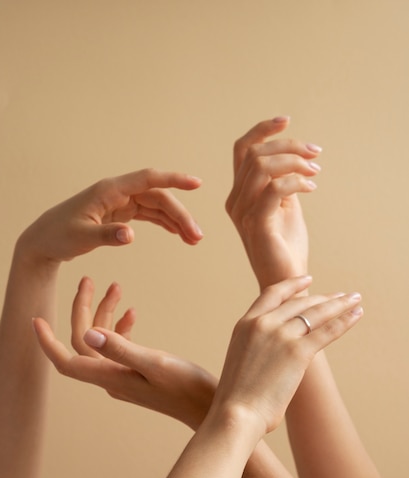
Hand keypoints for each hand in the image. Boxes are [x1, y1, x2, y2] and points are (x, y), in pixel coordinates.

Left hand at [17, 169, 202, 264]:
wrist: (44, 241)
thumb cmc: (58, 235)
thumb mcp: (81, 237)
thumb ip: (107, 235)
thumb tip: (131, 235)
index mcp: (110, 190)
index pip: (148, 179)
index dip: (174, 179)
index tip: (196, 183)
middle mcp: (119, 192)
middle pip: (158, 197)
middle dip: (180, 215)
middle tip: (197, 237)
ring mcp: (121, 202)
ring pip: (157, 206)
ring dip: (176, 221)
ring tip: (193, 240)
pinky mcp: (121, 212)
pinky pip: (149, 214)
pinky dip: (165, 223)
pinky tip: (178, 234)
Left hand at [33, 278, 215, 428]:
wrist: (208, 407)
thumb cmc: (187, 388)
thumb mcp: (155, 362)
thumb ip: (122, 348)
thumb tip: (87, 334)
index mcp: (111, 376)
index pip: (68, 361)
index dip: (48, 342)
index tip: (37, 319)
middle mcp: (112, 378)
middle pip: (84, 342)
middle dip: (82, 310)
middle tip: (88, 280)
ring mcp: (124, 375)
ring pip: (102, 341)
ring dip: (105, 313)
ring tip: (116, 287)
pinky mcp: (138, 372)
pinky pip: (120, 346)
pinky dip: (122, 327)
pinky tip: (133, 312)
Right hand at [210, 276, 362, 433]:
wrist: (235, 413)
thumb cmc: (237, 398)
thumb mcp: (241, 360)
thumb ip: (258, 348)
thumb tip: (274, 355)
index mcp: (245, 324)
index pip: (272, 294)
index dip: (293, 285)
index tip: (308, 280)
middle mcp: (262, 323)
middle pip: (300, 302)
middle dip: (324, 297)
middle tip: (341, 295)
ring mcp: (280, 335)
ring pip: (316, 313)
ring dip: (339, 304)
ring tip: (354, 300)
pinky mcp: (297, 351)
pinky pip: (327, 331)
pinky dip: (344, 321)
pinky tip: (356, 315)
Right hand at [225, 117, 320, 290]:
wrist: (287, 282)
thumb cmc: (286, 247)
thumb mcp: (284, 207)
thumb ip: (282, 182)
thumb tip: (294, 158)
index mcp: (239, 194)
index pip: (242, 150)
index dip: (262, 130)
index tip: (286, 120)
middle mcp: (235, 201)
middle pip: (254, 153)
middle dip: (289, 146)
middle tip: (315, 154)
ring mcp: (243, 213)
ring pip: (262, 167)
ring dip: (294, 162)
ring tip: (315, 171)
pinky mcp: (257, 224)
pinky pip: (274, 189)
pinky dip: (296, 182)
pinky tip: (311, 188)